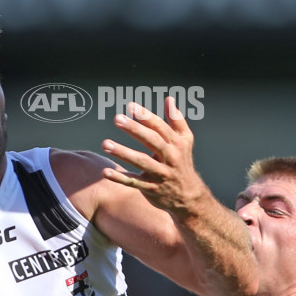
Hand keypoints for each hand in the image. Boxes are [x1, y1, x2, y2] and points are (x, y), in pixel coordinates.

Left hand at [101, 97, 206, 218]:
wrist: (189, 197)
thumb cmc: (182, 162)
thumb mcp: (185, 140)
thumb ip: (176, 119)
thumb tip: (169, 99)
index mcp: (176, 143)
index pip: (160, 127)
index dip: (146, 116)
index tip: (131, 106)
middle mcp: (170, 157)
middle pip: (152, 141)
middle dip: (135, 129)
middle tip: (117, 118)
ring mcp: (160, 174)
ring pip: (141, 161)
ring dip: (123, 152)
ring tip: (105, 143)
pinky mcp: (151, 189)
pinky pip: (134, 183)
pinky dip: (120, 178)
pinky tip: (106, 172)